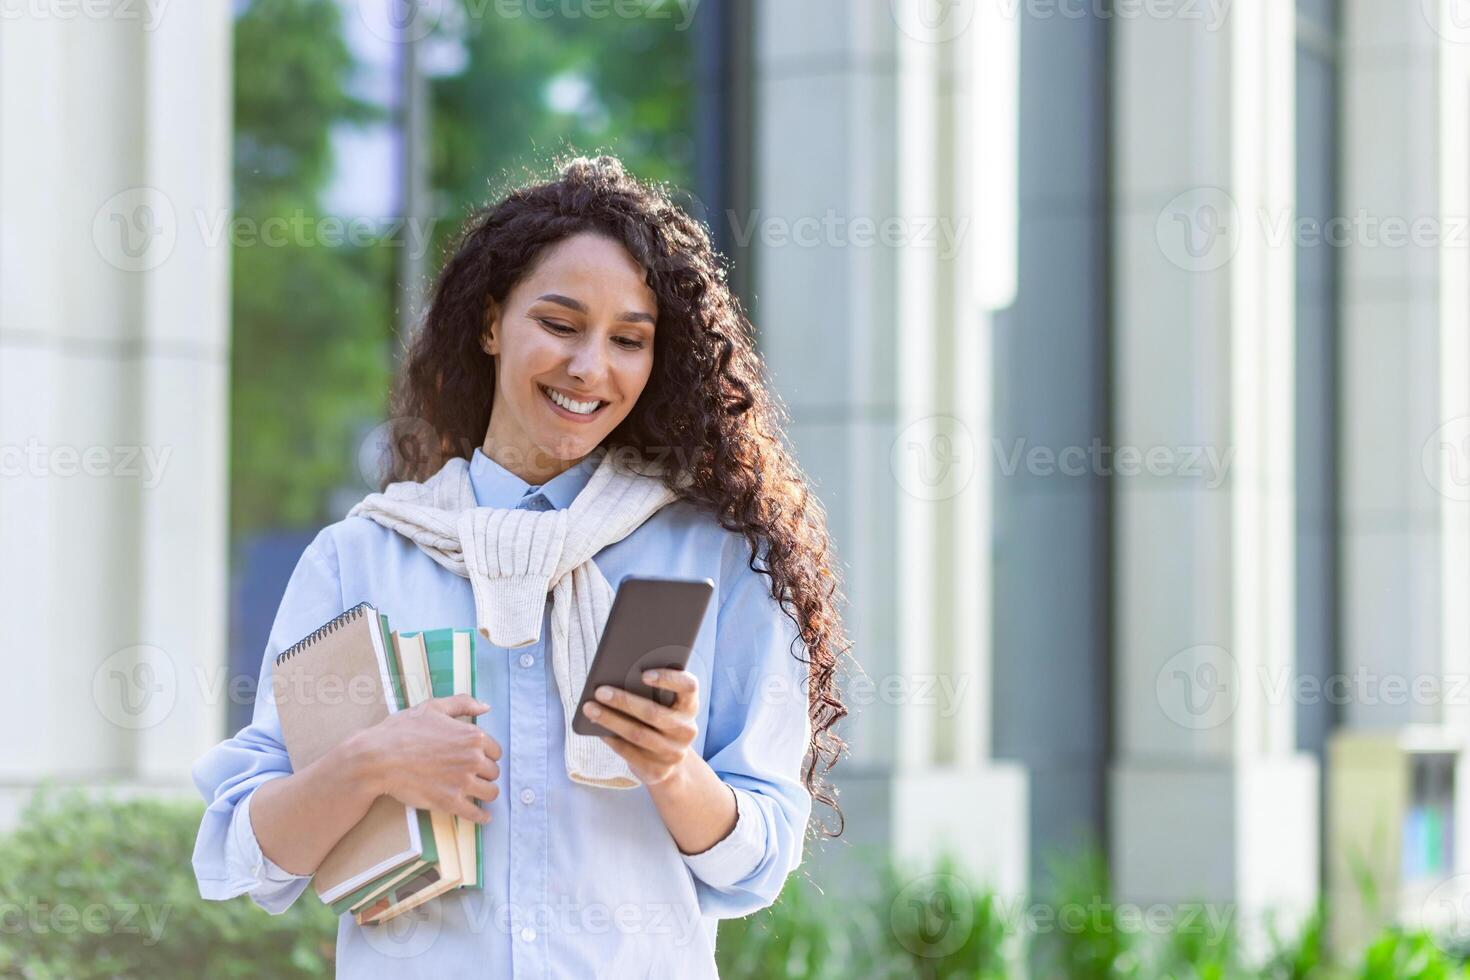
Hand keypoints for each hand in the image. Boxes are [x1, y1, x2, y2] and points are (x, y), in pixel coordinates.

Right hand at [355, 693, 500, 824]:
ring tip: (477, 792)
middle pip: (493, 772)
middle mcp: (473, 759)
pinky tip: (483, 817)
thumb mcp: (433, 707)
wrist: (378, 758)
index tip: (477, 759)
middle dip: (484, 773)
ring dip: (484, 793)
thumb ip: (463, 704)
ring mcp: (462, 782)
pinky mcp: (450, 802)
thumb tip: (486, 706)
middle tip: (472, 774)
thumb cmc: (402, 730)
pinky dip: (481, 817)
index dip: (486, 755)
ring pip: (490, 793)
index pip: (496, 751)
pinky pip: (476, 814)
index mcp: (473, 736)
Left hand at [581, 669, 698, 786]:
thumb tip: (614, 680)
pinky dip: (611, 739)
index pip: (688, 686)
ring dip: (610, 720)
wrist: (668, 762)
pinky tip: (597, 729)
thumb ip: (649, 691)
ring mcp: (674, 752)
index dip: (668, 679)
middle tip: (600, 691)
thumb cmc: (658, 721)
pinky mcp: (659, 771)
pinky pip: (630, 753)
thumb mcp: (662, 705)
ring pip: (638, 734)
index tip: (644, 674)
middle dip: (624, 701)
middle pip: (654, 713)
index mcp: (689, 706)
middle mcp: (686, 729)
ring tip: (590, 708)